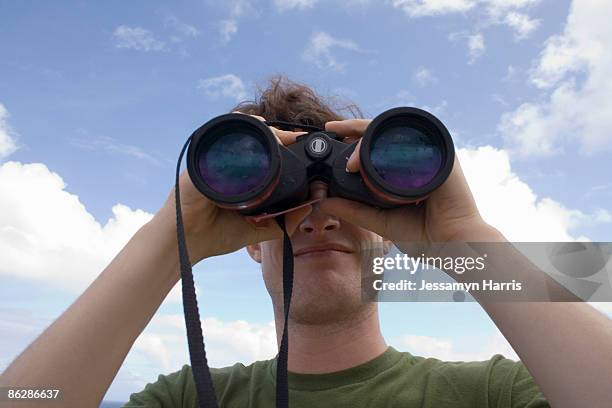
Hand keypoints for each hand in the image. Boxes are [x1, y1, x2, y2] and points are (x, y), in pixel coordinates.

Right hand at [155, 114, 312, 263]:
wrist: (186, 241)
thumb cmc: (216, 236)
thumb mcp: (258, 229)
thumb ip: (283, 221)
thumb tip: (310, 206)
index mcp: (241, 180)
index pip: (264, 156)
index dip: (282, 148)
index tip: (300, 145)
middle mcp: (228, 166)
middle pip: (255, 141)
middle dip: (276, 135)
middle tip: (296, 137)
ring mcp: (215, 160)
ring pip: (241, 135)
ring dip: (262, 128)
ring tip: (279, 131)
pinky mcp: (202, 158)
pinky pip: (221, 134)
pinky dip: (239, 125)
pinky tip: (257, 124)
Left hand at [320, 119, 503, 252]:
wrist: (453, 246)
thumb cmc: (424, 236)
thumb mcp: (379, 220)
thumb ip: (353, 209)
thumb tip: (324, 200)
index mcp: (404, 171)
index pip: (376, 146)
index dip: (353, 138)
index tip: (331, 134)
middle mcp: (417, 158)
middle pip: (381, 133)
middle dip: (354, 129)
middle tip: (333, 133)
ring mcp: (429, 154)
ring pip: (393, 132)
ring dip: (367, 135)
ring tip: (349, 155)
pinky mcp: (441, 154)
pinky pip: (412, 136)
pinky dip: (390, 138)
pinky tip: (371, 146)